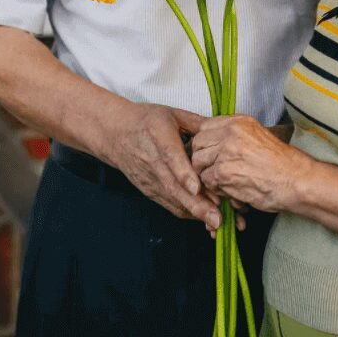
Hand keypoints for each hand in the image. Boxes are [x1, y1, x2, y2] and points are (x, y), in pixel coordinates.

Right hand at [107, 102, 216, 222]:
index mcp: (159, 135)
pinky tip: (203, 218)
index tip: (197, 188)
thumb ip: (197, 122)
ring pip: (172, 199)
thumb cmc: (146, 121)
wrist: (115, 135)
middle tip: (217, 217)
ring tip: (215, 223)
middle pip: (174, 186)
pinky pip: (169, 204)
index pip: (171, 156)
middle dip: (196, 204)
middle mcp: (152, 161)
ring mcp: (150, 179)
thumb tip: (222, 130)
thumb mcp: (172, 114)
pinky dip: (186, 212)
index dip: (184, 173)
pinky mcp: (150, 191)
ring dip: (194, 213)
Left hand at [191, 115, 311, 216]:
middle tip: (214, 169)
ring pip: (198, 163)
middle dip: (202, 159)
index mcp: (238, 121)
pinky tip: (230, 190)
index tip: (193, 142)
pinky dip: (216, 189)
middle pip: (197, 143)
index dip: (198, 138)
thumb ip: (233, 135)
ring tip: (225, 181)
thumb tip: (212, 140)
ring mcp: (225, 151)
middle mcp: (230, 132)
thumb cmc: (280, 163)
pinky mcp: (223, 172)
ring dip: (207, 175)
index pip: (202, 124)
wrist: (294, 179)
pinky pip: (207, 180)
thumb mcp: (257, 136)